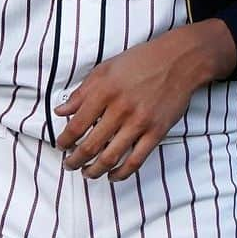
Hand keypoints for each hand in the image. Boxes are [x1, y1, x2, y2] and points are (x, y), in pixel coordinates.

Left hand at [55, 20, 236, 181]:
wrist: (176, 62)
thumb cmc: (137, 62)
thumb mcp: (103, 70)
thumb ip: (81, 93)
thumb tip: (60, 111)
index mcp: (103, 92)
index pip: (77, 124)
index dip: (65, 140)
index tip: (60, 146)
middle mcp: (119, 109)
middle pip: (91, 145)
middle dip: (76, 159)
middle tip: (69, 165)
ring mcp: (139, 123)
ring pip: (111, 156)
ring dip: (95, 170)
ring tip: (86, 173)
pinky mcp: (157, 132)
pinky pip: (136, 159)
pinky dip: (122, 172)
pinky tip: (112, 175)